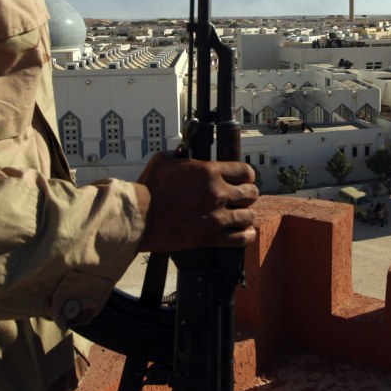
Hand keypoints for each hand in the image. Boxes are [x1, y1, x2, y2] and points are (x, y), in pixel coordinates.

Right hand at [137, 153, 257, 251]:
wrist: (138, 217)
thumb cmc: (147, 188)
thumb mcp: (164, 160)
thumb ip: (181, 154)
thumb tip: (184, 152)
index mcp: (209, 171)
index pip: (245, 171)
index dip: (246, 175)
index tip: (242, 179)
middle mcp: (217, 193)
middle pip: (251, 193)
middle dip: (247, 195)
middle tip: (240, 198)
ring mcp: (216, 216)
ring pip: (249, 216)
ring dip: (245, 215)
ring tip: (240, 216)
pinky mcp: (211, 237)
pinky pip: (241, 238)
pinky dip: (246, 235)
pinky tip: (244, 232)